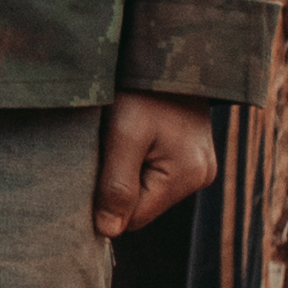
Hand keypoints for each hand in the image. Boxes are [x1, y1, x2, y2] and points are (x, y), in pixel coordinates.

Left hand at [95, 91, 217, 237]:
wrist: (168, 55)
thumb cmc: (142, 92)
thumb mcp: (123, 134)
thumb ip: (116, 184)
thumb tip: (108, 232)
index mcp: (187, 176)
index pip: (134, 218)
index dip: (104, 203)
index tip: (86, 175)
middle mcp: (201, 177)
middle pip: (142, 206)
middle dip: (116, 187)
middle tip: (101, 152)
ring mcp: (200, 166)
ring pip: (147, 190)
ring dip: (126, 174)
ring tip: (116, 141)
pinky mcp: (193, 155)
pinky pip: (156, 174)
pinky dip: (137, 163)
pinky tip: (130, 140)